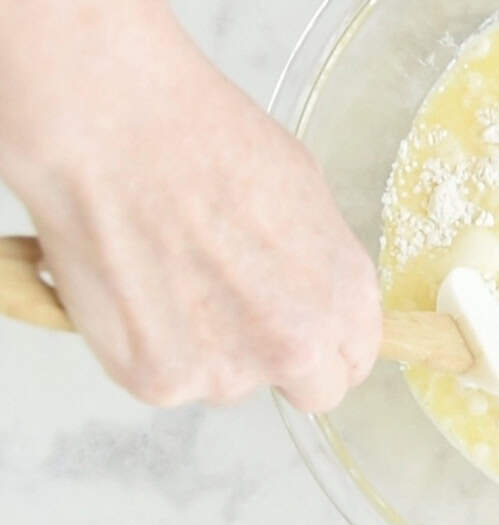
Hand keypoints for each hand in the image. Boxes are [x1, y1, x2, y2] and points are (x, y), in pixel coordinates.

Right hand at [5, 39, 381, 410]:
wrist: (117, 133)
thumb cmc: (210, 143)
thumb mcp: (307, 195)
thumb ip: (320, 266)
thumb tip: (313, 295)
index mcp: (345, 298)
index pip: (355, 358)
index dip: (331, 346)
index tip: (309, 334)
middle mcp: (296, 346)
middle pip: (311, 391)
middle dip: (284, 364)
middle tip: (241, 316)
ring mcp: (226, 371)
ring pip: (230, 382)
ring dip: (212, 350)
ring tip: (176, 276)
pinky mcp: (158, 380)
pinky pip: (167, 380)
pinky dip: (153, 347)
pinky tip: (141, 288)